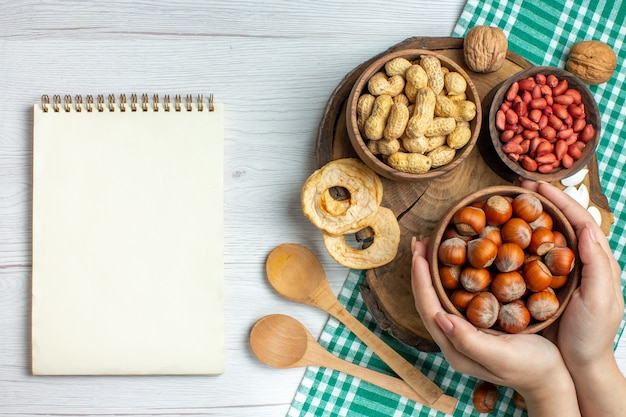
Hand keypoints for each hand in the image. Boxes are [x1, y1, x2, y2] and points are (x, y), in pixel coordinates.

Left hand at [411, 237, 579, 415]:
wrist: (552, 379)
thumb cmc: (532, 367)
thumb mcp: (502, 356)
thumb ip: (469, 341)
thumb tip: (440, 318)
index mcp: (454, 347)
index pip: (428, 308)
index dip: (421, 280)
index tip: (418, 255)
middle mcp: (453, 338)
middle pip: (428, 300)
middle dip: (421, 270)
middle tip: (419, 242)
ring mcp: (463, 330)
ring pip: (439, 297)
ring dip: (432, 271)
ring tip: (428, 246)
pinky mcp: (476, 323)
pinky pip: (455, 296)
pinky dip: (450, 276)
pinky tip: (454, 260)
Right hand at [521, 180, 625, 416]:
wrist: (581, 365)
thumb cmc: (592, 335)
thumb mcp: (600, 301)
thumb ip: (597, 265)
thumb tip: (586, 228)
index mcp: (596, 261)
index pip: (579, 220)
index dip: (560, 200)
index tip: (536, 186)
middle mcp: (580, 262)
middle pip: (563, 222)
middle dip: (545, 202)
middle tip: (520, 187)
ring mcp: (563, 273)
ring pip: (548, 236)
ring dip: (532, 217)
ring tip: (512, 204)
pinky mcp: (547, 285)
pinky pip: (535, 256)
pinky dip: (523, 241)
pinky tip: (506, 238)